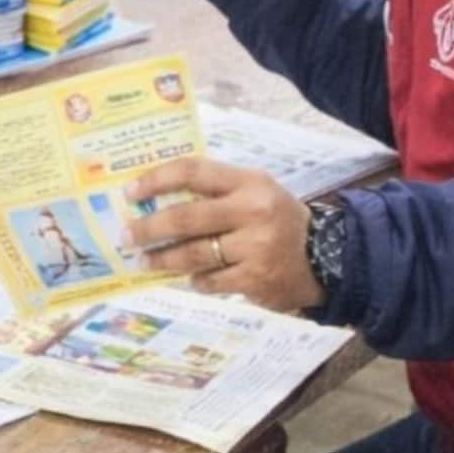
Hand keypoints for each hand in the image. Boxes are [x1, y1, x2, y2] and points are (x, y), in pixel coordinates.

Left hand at [125, 157, 323, 313]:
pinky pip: (211, 280)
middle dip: (149, 227)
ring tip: (143, 261)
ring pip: (194, 254)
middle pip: (186, 217)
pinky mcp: (255, 279)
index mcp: (248, 182)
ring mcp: (255, 247)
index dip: (157, 180)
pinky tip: (189, 278)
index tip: (130, 192)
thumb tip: (157, 199)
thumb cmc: (278, 220)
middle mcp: (252, 211)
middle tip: (125, 235)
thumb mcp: (255, 192)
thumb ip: (215, 192)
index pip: (193, 172)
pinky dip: (196, 280)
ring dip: (162, 259)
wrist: (328, 259)